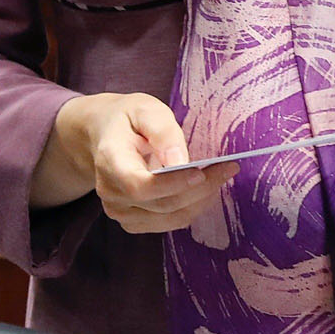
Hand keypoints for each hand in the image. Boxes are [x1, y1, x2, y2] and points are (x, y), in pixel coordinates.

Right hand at [50, 92, 237, 234]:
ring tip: (220, 175)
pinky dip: (191, 208)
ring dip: (200, 200)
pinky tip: (204, 189)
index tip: (202, 172)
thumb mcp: (146, 110)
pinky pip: (167, 223)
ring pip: (168, 218)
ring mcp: (119, 210)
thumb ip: (163, 133)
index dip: (172, 184)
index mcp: (110, 161)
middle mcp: (111, 192)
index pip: (140, 185)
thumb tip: (181, 162)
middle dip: (200, 188)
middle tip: (228, 168)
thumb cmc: (128, 119)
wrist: (105, 135)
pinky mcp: (131, 220)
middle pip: (161, 204)